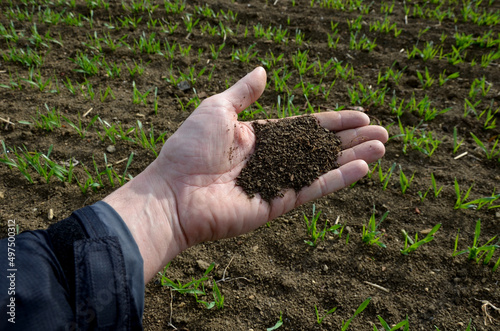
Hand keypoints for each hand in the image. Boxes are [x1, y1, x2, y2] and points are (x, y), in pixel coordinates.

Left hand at [104, 67, 387, 280]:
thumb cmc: (188, 148)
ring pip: (322, 168)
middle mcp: (271, 160)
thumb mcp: (217, 109)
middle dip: (351, 140)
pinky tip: (362, 168)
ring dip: (353, 158)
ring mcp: (275, 183)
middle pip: (320, 148)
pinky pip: (313, 189)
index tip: (360, 116)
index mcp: (259, 138)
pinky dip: (337, 179)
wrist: (172, 192)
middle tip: (382, 133)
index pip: (304, 127)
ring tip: (382, 148)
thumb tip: (263, 71)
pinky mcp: (276, 205)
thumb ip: (243, 93)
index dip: (332, 122)